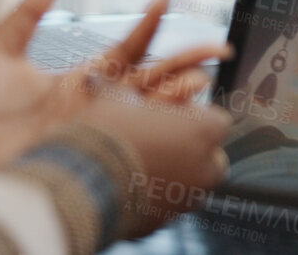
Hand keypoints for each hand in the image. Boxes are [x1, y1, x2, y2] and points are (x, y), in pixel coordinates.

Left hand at [0, 0, 230, 179]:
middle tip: (219, 49)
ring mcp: (89, 127)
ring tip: (201, 78)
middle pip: (152, 80)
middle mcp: (92, 104)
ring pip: (147, 109)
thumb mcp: (0, 44)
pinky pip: (124, 135)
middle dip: (187, 64)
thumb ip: (31, 8)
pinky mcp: (79, 146)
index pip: (129, 49)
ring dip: (177, 94)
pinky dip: (151, 123)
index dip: (149, 23)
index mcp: (80, 80)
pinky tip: (170, 110)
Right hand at [81, 84, 229, 237]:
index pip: (216, 120)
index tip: (171, 118)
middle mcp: (207, 167)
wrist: (81, 184)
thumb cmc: (105, 134)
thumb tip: (99, 76)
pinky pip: (166, 205)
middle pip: (209, 155)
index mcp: (207, 130)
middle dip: (190, 149)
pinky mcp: (165, 221)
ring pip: (191, 183)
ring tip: (140, 164)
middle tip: (159, 142)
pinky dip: (153, 196)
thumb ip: (124, 91)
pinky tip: (128, 186)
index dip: (193, 117)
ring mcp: (189, 198)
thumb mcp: (116, 101)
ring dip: (174, 174)